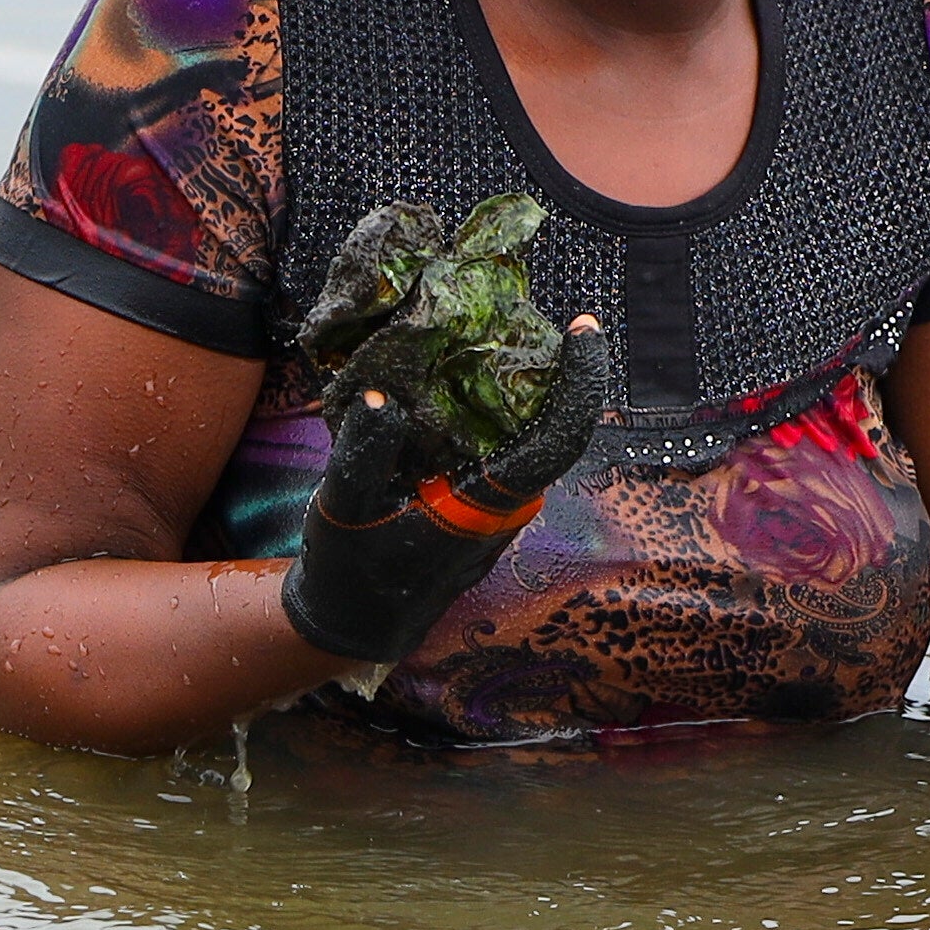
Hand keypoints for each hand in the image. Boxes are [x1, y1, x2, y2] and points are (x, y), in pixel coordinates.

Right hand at [279, 309, 616, 666]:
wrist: (354, 622)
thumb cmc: (352, 570)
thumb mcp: (344, 510)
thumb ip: (362, 455)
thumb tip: (382, 396)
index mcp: (488, 507)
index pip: (557, 438)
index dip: (580, 383)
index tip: (584, 328)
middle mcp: (506, 505)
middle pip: (541, 420)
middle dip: (532, 362)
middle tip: (505, 306)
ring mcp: (497, 505)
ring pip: (517, 429)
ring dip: (502, 380)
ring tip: (474, 327)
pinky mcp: (480, 500)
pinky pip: (494, 440)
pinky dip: (479, 403)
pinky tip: (448, 372)